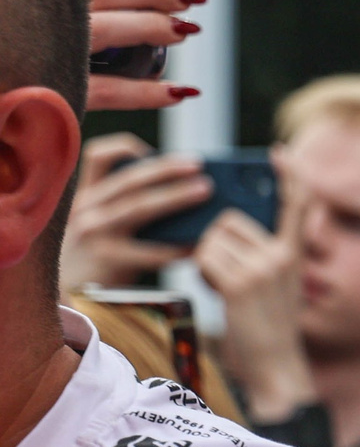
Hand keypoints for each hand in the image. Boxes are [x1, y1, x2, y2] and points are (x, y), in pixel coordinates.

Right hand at [58, 133, 201, 288]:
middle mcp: (85, 209)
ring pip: (139, 207)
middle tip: (198, 165)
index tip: (152, 150)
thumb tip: (181, 191)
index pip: (96, 157)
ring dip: (175, 196)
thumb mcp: (98, 226)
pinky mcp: (106, 259)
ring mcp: (93, 233)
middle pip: (129, 180)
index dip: (124, 148)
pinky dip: (176, 247)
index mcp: (85, 196)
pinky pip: (148, 251)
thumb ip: (124, 207)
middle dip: (166, 168)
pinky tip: (198, 246)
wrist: (68, 298)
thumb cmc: (95, 260)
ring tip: (205, 191)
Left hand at [196, 191, 318, 423]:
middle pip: (230, 221)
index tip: (279, 153)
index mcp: (294, 253)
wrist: (276, 366)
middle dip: (218, 243)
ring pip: (213, 239)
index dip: (290, 176)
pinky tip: (219, 295)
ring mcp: (265, 267)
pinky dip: (202, 275)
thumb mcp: (275, 284)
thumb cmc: (267, 327)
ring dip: (207, 261)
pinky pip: (205, 258)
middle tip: (230, 276)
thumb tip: (222, 223)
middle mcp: (284, 255)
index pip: (297, 205)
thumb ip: (261, 253)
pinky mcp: (243, 282)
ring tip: (226, 289)